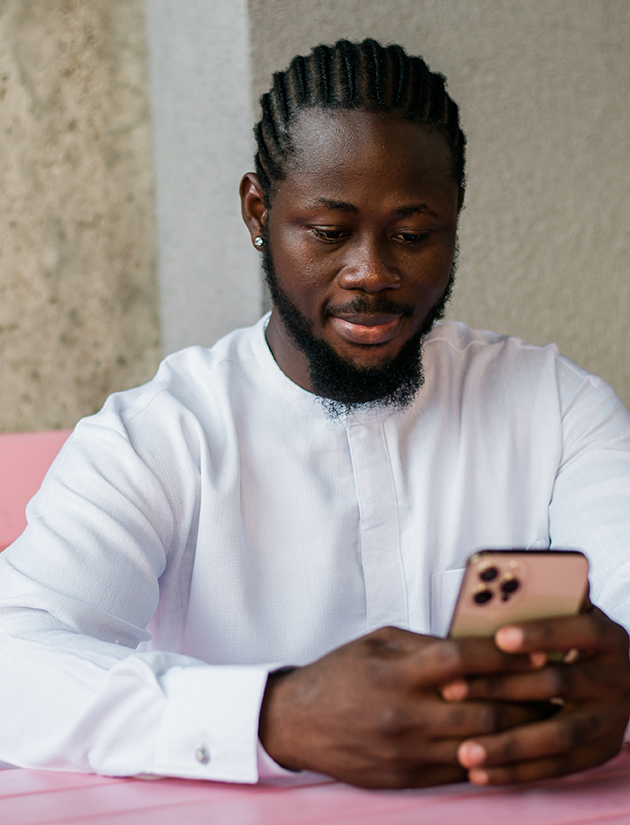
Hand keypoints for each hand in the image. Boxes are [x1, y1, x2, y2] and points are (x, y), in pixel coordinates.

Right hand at [259, 626, 547, 787]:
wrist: (297, 722)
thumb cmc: (339, 673)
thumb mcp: (377, 641)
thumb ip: (425, 645)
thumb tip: (473, 646)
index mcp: (398, 672)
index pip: (464, 661)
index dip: (505, 658)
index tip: (534, 652)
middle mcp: (405, 713)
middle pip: (483, 710)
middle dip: (524, 700)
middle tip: (551, 690)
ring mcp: (407, 750)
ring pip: (478, 745)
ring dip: (515, 733)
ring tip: (538, 719)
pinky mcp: (406, 777)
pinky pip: (460, 772)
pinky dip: (488, 758)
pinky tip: (505, 747)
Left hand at [441, 606, 629, 784]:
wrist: (614, 682)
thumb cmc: (568, 638)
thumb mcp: (565, 614)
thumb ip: (538, 602)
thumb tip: (497, 579)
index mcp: (608, 637)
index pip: (577, 631)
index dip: (541, 633)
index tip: (499, 637)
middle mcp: (617, 679)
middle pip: (556, 684)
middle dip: (500, 688)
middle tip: (450, 691)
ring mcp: (610, 720)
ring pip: (555, 736)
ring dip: (507, 744)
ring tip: (464, 748)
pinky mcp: (598, 754)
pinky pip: (554, 768)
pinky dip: (515, 771)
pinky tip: (478, 772)